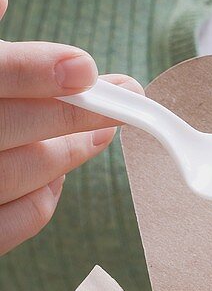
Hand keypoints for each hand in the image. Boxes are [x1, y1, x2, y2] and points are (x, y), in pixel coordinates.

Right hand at [0, 0, 143, 254]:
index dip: (33, 70)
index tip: (84, 67)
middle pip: (11, 127)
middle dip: (74, 113)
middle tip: (121, 97)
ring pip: (22, 174)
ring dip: (68, 152)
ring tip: (99, 130)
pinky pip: (13, 224)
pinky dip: (43, 200)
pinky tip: (58, 175)